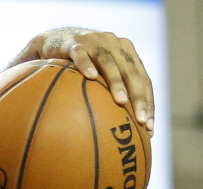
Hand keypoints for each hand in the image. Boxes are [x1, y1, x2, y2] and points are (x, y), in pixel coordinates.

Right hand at [16, 28, 153, 133]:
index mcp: (125, 53)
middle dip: (138, 96)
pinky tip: (90, 77)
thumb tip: (117, 133)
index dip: (148, 102)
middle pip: (131, 71)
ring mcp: (94, 41)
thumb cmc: (77, 66)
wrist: (53, 41)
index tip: (149, 128)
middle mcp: (114, 44)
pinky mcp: (73, 43)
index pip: (142, 79)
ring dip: (116, 82)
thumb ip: (109, 95)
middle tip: (141, 120)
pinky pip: (80, 54)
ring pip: (109, 62)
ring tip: (121, 102)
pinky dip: (85, 64)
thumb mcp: (97, 77)